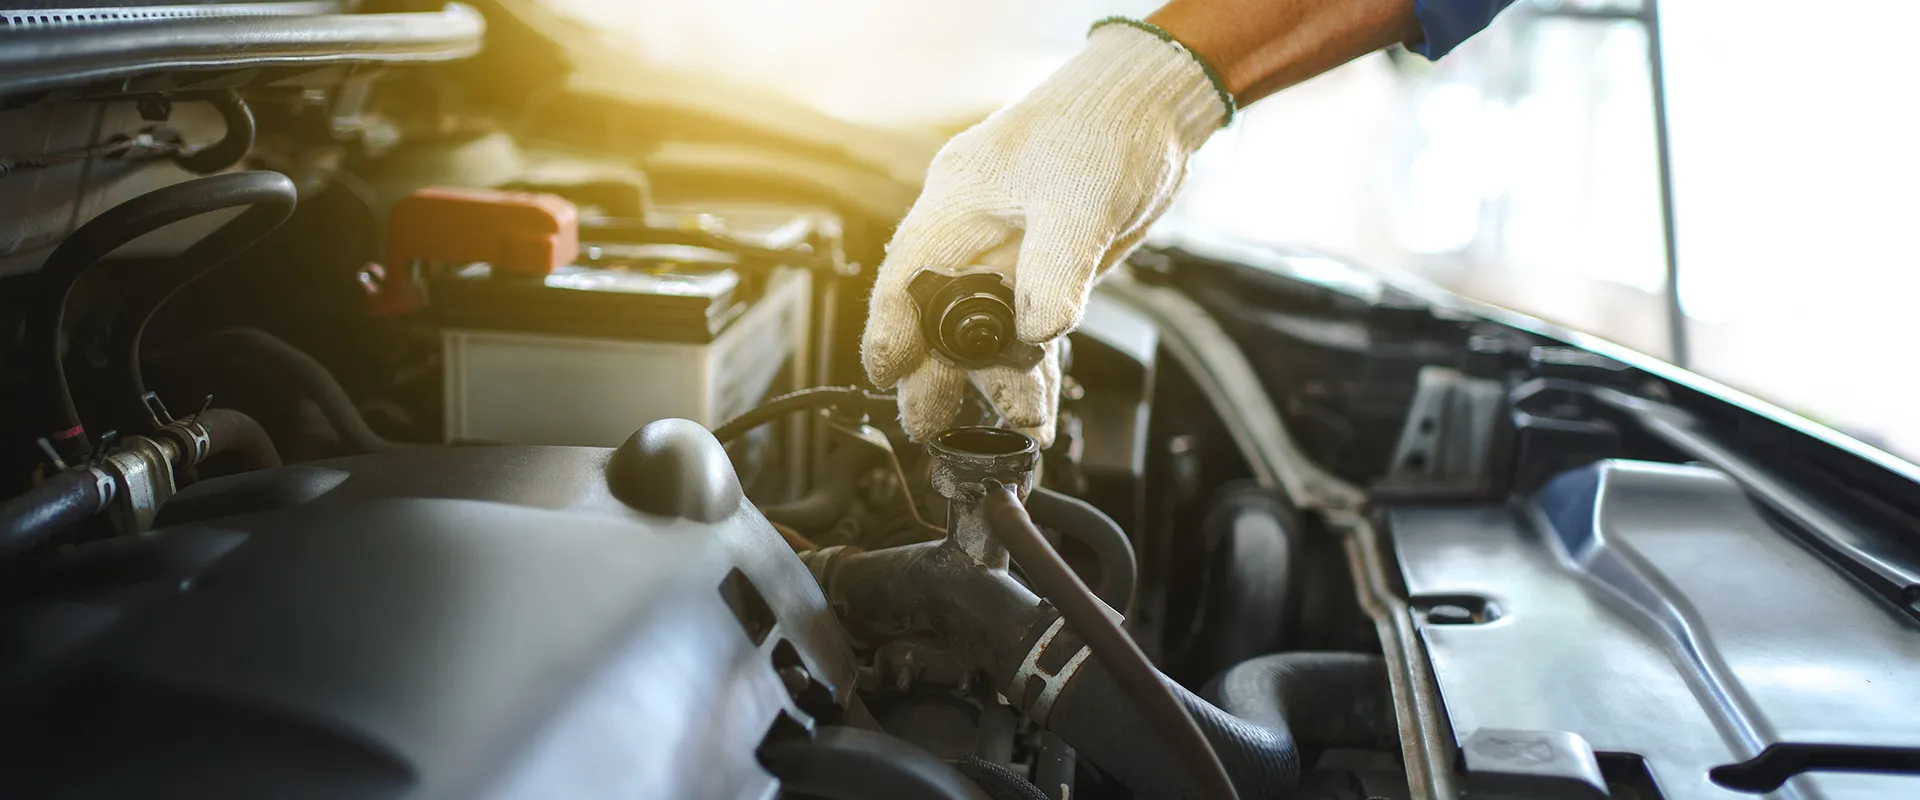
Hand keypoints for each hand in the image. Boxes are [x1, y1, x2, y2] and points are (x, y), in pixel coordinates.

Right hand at [860, 21, 1228, 445]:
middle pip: (939, 315)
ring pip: (985, 330)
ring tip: (1017, 426)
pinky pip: (1026, 328)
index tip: (887, 376)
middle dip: (938, 374)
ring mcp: (1010, 251)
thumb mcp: (1081, 202)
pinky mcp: (1045, 268)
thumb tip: (1039, 331)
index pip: (907, 275)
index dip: (891, 330)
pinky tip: (1038, 406)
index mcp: (958, 201)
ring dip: (997, 380)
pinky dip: (1032, 367)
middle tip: (935, 426)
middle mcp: (974, 230)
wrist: (1153, 106)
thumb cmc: (1105, 126)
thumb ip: (1055, 271)